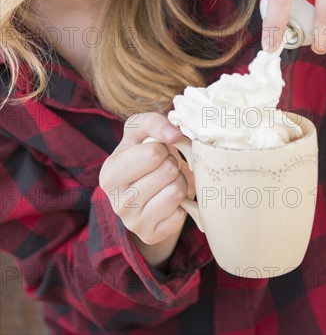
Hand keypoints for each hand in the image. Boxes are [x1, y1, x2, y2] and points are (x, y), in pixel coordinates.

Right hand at [99, 113, 194, 254]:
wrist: (142, 187)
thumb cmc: (141, 153)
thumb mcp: (141, 130)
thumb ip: (155, 123)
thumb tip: (175, 135)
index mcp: (110, 174)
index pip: (153, 154)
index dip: (162, 148)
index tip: (156, 152)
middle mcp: (116, 202)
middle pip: (168, 172)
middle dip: (173, 164)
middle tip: (163, 168)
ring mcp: (133, 223)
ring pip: (177, 192)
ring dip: (179, 182)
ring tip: (167, 181)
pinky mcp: (151, 236)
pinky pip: (180, 215)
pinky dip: (181, 204)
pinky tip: (168, 200)